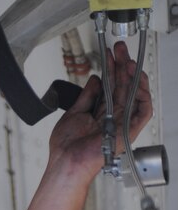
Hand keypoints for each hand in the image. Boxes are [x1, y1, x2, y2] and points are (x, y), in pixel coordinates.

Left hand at [49, 41, 152, 180]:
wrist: (66, 160)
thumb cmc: (67, 146)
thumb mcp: (75, 112)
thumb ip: (87, 96)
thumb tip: (95, 80)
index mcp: (101, 113)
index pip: (111, 87)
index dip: (112, 69)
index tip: (110, 54)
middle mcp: (113, 117)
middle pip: (123, 87)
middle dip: (123, 66)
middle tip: (121, 49)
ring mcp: (122, 123)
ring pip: (135, 96)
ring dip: (134, 76)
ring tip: (128, 60)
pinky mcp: (129, 131)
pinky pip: (143, 112)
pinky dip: (144, 96)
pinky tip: (139, 81)